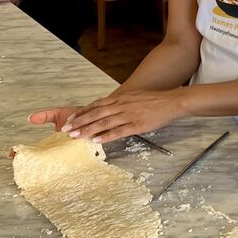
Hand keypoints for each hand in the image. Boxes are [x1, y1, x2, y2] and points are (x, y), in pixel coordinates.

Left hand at [36, 88, 184, 143]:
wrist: (171, 102)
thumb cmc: (153, 100)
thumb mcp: (134, 97)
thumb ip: (120, 102)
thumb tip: (107, 109)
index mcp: (120, 98)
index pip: (96, 105)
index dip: (82, 112)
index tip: (70, 119)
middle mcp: (121, 105)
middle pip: (96, 114)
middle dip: (79, 122)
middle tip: (66, 129)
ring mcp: (128, 115)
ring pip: (104, 123)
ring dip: (87, 129)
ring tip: (75, 136)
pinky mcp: (136, 125)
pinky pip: (118, 131)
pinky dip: (106, 136)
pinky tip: (96, 141)